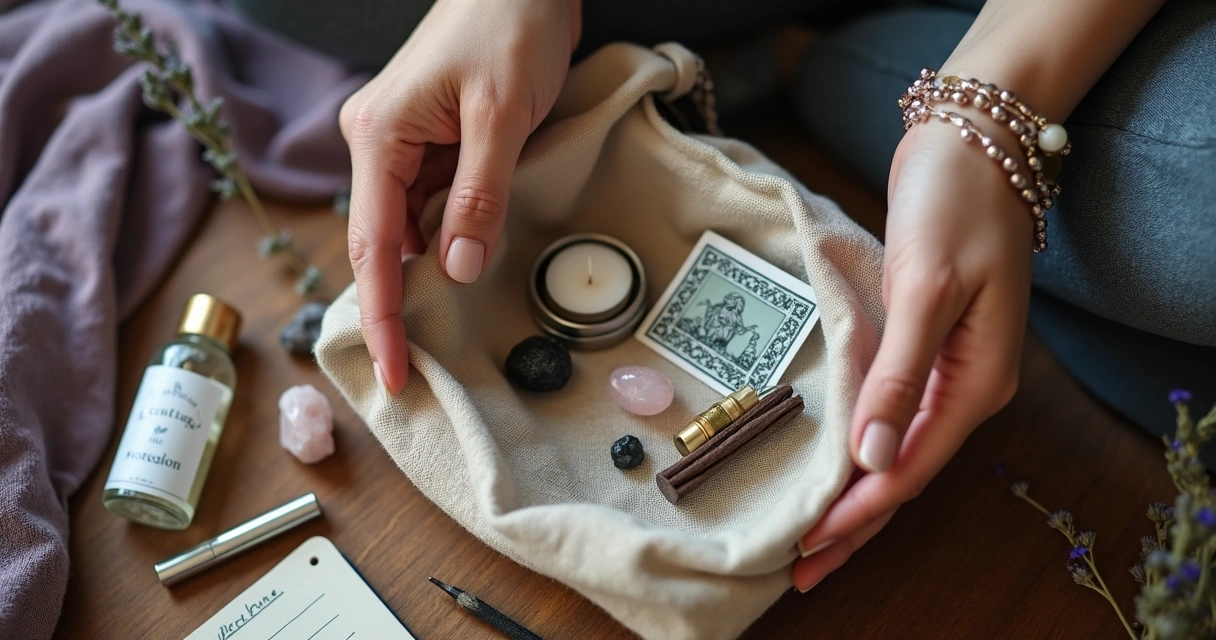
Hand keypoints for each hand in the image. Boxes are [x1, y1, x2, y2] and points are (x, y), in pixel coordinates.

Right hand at [339, 0, 580, 394]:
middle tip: (417, 372)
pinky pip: (432, 203)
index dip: (381, 314)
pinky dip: (451, 236)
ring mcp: (402, 143)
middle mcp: (378, 144)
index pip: (372, 245)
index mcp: (379, 137)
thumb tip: (457, 269)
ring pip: (411, 227)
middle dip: (399, 304)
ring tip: (445, 331)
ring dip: (433, 270)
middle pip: (382, 243)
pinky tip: (467, 264)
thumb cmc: (508, 27)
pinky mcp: (430, 142)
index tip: (391, 371)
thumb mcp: (502, 116)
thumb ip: (479, 195)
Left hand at [792, 117, 1032, 590]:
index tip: (810, 546)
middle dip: (856, 523)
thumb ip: (901, 374)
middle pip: (903, 472)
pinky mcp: (924, 345)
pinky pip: (893, 416)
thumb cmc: (955, 204)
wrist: (971, 142)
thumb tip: (873, 455)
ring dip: (858, 493)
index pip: (908, 467)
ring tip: (814, 536)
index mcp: (974, 382)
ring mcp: (947, 368)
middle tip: (802, 567)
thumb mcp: (927, 287)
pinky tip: (839, 467)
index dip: (859, 512)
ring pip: (897, 450)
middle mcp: (965, 386)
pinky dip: (863, 448)